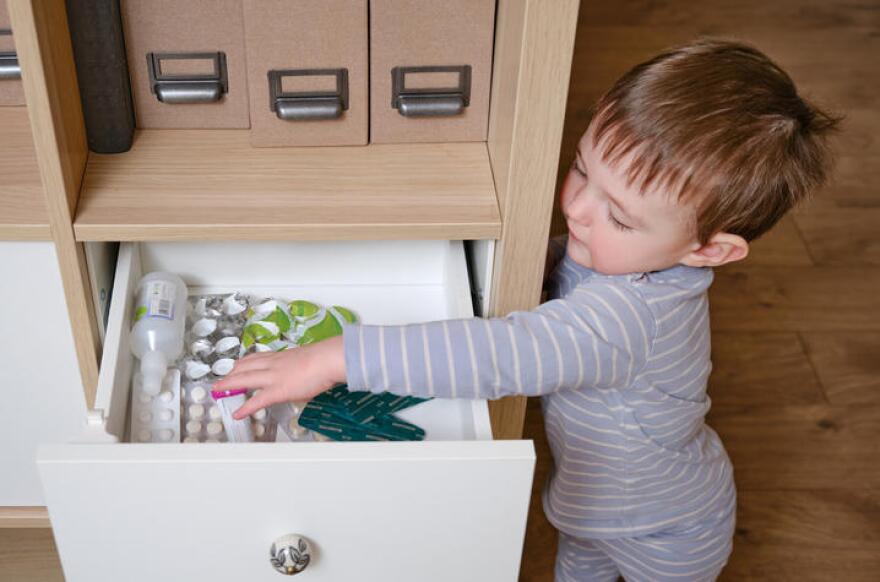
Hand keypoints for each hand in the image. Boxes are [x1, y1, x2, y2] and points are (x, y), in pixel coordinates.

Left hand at [212, 335, 345, 419]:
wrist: (325, 360)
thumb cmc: (323, 359)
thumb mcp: (307, 359)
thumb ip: (299, 366)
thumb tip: (303, 372)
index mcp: (281, 357)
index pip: (257, 358)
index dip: (244, 363)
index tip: (237, 366)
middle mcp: (272, 364)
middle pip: (244, 366)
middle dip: (230, 373)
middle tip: (221, 379)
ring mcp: (272, 377)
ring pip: (243, 379)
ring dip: (229, 384)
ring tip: (219, 390)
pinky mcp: (276, 391)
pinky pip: (256, 401)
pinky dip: (245, 409)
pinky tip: (237, 414)